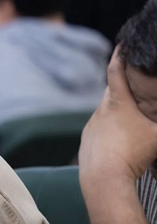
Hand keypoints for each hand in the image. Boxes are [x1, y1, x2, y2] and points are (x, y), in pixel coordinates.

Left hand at [79, 49, 156, 184]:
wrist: (103, 179)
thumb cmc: (133, 155)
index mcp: (117, 103)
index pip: (116, 71)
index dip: (120, 56)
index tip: (122, 44)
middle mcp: (100, 111)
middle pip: (112, 92)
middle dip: (124, 86)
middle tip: (136, 82)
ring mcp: (91, 126)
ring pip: (105, 112)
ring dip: (118, 110)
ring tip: (132, 115)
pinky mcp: (87, 141)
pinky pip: (100, 129)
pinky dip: (110, 129)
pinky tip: (119, 138)